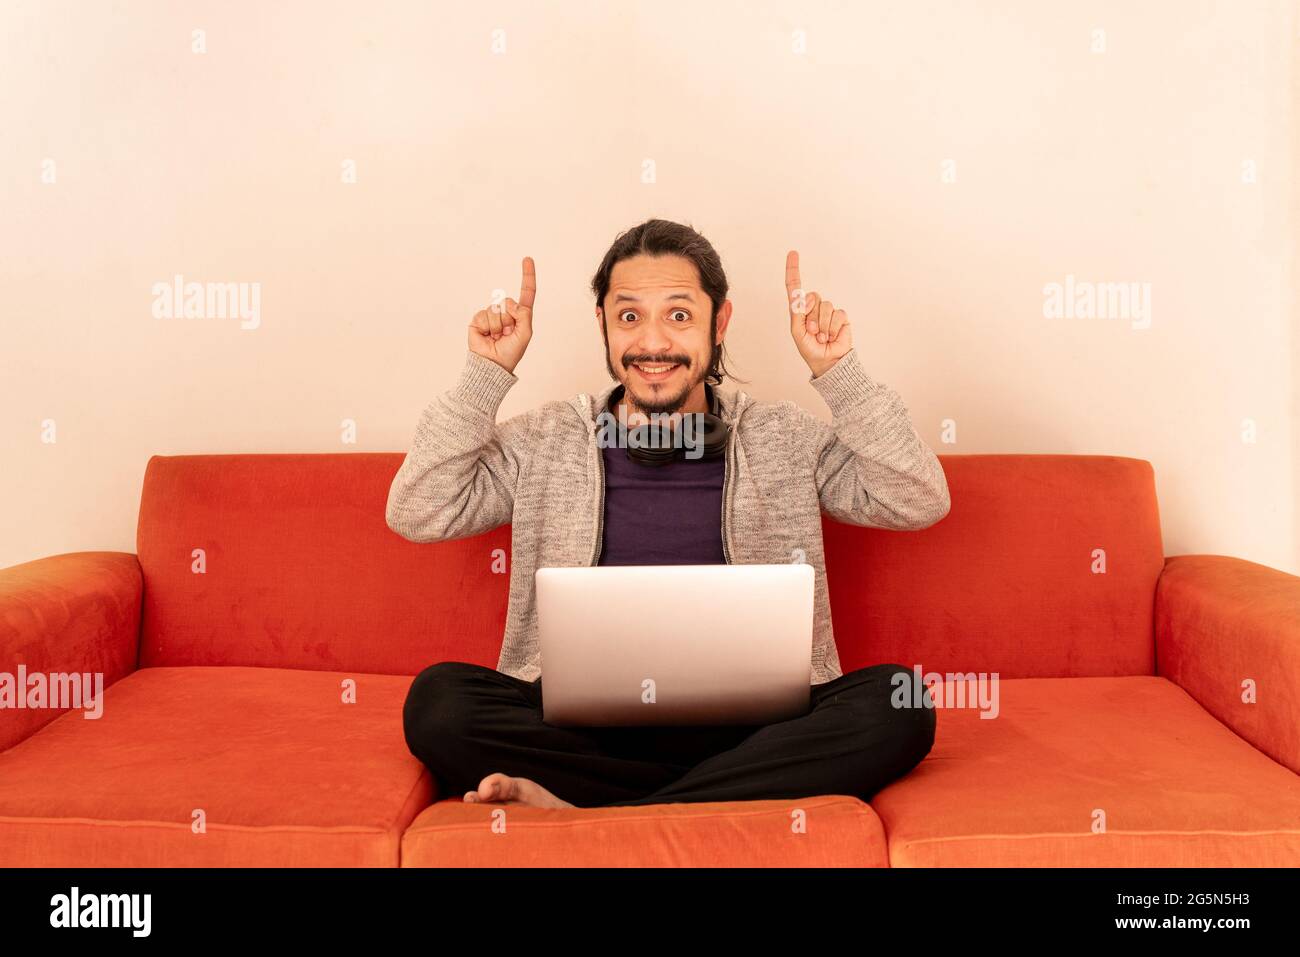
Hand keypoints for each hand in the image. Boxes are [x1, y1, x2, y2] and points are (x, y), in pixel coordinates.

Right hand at [469, 256, 535, 373]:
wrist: (492, 365)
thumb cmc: (510, 352)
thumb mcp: (525, 334)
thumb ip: (524, 315)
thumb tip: (511, 302)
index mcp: (520, 315)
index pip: (526, 293)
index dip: (527, 276)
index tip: (527, 258)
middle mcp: (506, 313)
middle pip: (508, 302)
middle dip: (508, 319)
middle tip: (506, 334)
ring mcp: (491, 316)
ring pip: (495, 309)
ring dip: (498, 325)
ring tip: (496, 337)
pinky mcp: (478, 320)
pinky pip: (484, 314)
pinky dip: (487, 326)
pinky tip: (487, 335)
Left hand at [785, 249, 851, 377]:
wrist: (828, 361)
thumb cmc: (810, 348)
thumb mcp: (798, 331)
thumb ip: (799, 312)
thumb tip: (806, 296)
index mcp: (800, 310)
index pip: (795, 286)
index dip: (794, 270)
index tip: (793, 253)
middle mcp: (814, 307)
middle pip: (813, 297)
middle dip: (811, 317)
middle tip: (812, 332)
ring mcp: (828, 311)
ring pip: (825, 306)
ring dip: (822, 325)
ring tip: (822, 337)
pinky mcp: (841, 316)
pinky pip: (837, 314)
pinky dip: (833, 328)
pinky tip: (831, 336)